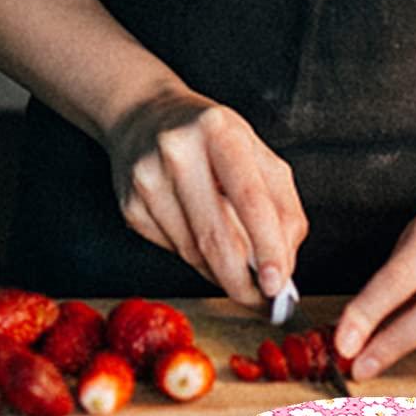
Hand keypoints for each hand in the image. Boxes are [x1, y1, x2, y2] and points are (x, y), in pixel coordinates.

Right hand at [104, 84, 307, 308]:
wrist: (142, 116)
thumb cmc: (211, 139)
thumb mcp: (256, 152)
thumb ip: (281, 205)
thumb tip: (285, 266)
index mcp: (219, 130)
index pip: (250, 199)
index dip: (268, 246)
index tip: (279, 283)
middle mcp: (178, 151)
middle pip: (216, 236)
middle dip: (242, 281)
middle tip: (262, 299)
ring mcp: (148, 180)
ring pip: (193, 252)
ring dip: (221, 272)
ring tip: (236, 266)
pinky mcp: (130, 206)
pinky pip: (173, 251)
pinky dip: (195, 257)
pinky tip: (200, 236)